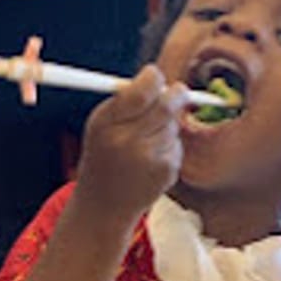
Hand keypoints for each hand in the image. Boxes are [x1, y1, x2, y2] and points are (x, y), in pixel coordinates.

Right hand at [73, 64, 188, 228]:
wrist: (105, 204)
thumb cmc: (103, 156)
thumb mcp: (100, 124)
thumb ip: (125, 100)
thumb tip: (159, 79)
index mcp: (109, 124)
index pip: (142, 91)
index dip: (154, 78)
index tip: (156, 76)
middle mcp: (130, 142)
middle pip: (167, 106)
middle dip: (177, 95)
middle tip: (180, 92)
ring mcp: (151, 159)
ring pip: (173, 126)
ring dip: (168, 125)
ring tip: (147, 140)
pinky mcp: (166, 172)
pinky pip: (177, 146)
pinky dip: (169, 147)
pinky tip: (151, 160)